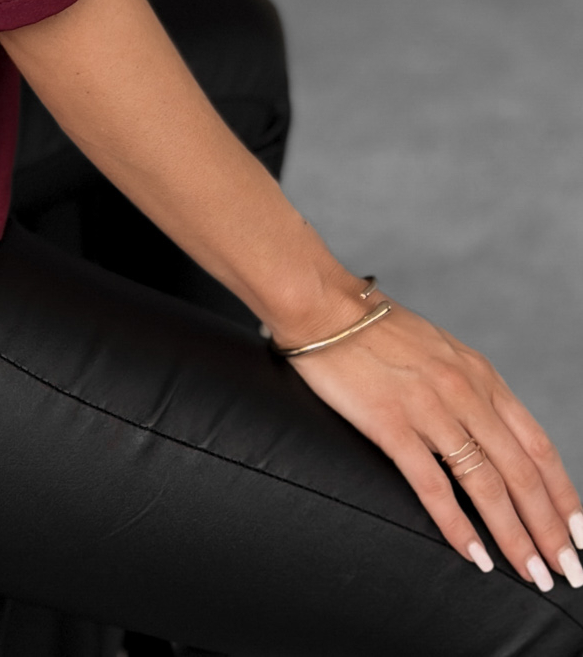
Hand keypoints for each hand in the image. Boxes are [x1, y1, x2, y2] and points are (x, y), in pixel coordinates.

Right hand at [283, 293, 582, 591]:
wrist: (322, 305)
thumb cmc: (375, 329)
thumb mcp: (442, 351)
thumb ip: (470, 389)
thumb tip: (493, 433)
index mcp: (480, 375)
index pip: (538, 445)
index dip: (563, 493)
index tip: (579, 532)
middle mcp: (464, 391)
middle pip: (521, 472)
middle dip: (549, 528)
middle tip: (566, 570)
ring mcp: (429, 408)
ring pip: (486, 485)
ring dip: (515, 536)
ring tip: (532, 573)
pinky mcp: (391, 423)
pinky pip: (433, 486)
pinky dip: (458, 527)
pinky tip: (473, 555)